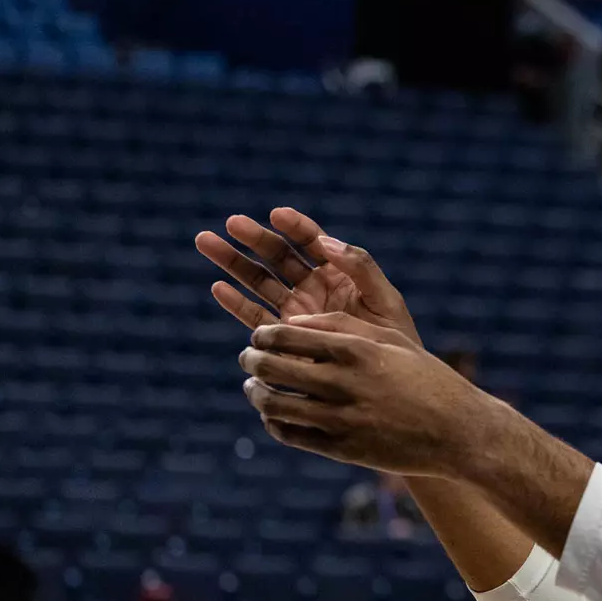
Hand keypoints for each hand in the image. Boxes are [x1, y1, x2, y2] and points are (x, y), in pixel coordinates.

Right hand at [195, 206, 421, 347]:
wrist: (388, 385)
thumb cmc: (396, 341)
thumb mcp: (385, 300)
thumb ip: (361, 268)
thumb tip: (326, 241)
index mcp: (339, 273)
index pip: (312, 242)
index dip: (295, 226)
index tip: (277, 215)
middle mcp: (313, 288)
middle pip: (278, 257)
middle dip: (254, 239)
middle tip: (231, 223)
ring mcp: (296, 312)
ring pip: (259, 281)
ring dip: (233, 263)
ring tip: (205, 241)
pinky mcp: (284, 338)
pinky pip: (255, 317)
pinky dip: (236, 303)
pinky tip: (218, 287)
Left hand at [239, 312, 501, 477]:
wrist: (457, 431)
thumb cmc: (425, 377)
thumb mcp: (391, 340)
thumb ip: (341, 326)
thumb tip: (293, 323)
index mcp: (356, 350)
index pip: (286, 335)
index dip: (264, 335)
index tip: (260, 336)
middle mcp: (344, 383)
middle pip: (272, 368)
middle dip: (251, 360)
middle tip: (248, 358)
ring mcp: (341, 419)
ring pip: (274, 404)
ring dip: (255, 393)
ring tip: (253, 387)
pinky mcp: (341, 449)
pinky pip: (290, 435)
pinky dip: (273, 423)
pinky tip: (273, 415)